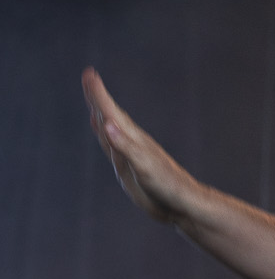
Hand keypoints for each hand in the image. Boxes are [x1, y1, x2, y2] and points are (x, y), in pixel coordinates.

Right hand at [83, 67, 197, 225]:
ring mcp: (131, 153)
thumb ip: (126, 147)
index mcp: (133, 139)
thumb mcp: (145, 167)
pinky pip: (114, 144)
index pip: (111, 112)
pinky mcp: (130, 165)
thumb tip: (108, 124)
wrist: (182, 204)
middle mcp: (131, 142)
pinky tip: (105, 128)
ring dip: (100, 112)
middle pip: (110, 114)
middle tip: (88, 77)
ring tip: (93, 99)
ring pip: (111, 128)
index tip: (89, 74)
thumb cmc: (167, 187)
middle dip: (97, 97)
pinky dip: (106, 133)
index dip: (98, 94)